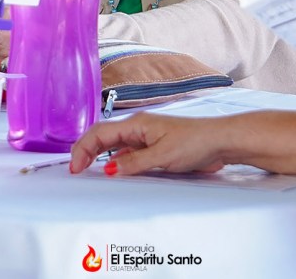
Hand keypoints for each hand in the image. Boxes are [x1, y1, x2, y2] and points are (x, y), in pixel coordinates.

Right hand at [69, 112, 228, 174]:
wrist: (220, 141)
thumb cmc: (196, 141)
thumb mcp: (162, 156)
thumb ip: (134, 163)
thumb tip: (110, 169)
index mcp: (137, 123)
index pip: (100, 133)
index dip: (83, 148)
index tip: (75, 166)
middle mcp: (138, 128)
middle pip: (103, 137)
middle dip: (86, 151)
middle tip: (76, 170)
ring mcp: (146, 137)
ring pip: (114, 146)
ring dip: (99, 157)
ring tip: (88, 171)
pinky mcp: (154, 147)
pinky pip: (127, 154)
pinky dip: (116, 162)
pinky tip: (114, 172)